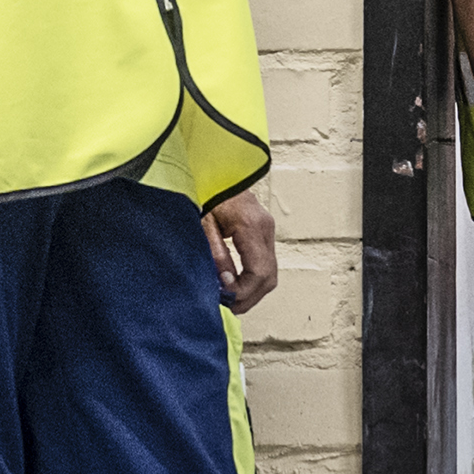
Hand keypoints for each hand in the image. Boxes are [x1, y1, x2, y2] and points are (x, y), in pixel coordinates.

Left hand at [205, 187, 282, 312]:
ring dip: (252, 290)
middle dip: (249, 297)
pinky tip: (235, 284)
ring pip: (270, 273)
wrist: (213, 168)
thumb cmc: (205, 191)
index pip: (258, 272)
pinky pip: (265, 263)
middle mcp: (265, 228)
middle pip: (269, 277)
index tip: (224, 297)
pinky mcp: (264, 231)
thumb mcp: (203, 224)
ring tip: (229, 298)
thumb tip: (224, 284)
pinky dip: (253, 279)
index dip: (243, 291)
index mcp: (251, 225)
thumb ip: (215, 254)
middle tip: (227, 306)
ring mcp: (267, 229)